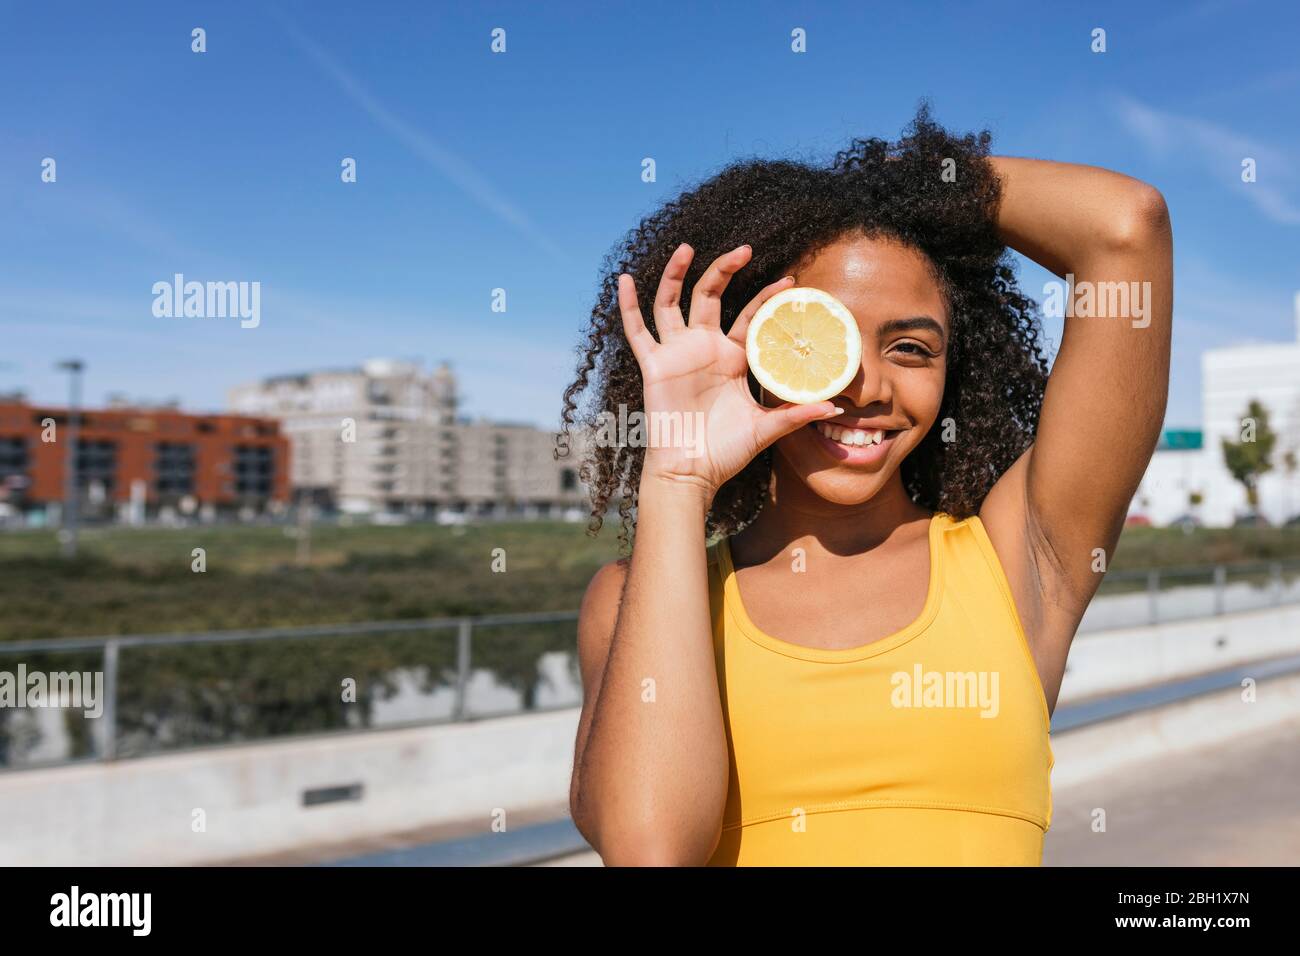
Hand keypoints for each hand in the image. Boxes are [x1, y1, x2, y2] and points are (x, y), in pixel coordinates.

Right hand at [618, 243, 838, 499]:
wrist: (692, 471)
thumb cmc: (727, 451)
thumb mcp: (767, 429)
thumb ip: (797, 413)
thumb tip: (836, 408)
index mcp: (731, 357)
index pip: (749, 316)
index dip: (767, 297)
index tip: (789, 281)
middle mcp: (703, 348)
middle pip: (710, 295)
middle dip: (724, 269)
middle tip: (744, 248)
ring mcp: (676, 353)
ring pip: (671, 302)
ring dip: (676, 274)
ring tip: (686, 248)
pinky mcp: (653, 365)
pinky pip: (636, 331)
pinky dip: (628, 305)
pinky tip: (626, 279)